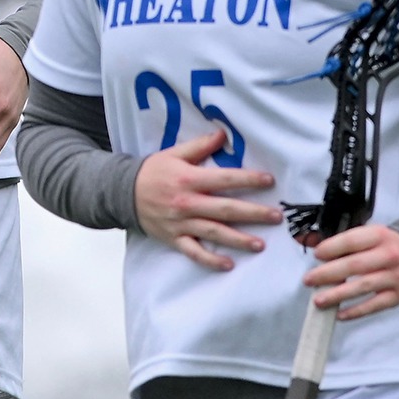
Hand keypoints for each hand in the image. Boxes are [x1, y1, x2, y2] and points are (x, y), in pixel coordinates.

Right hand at [134, 129, 281, 271]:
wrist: (122, 192)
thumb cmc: (152, 172)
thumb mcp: (173, 154)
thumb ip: (200, 146)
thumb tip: (223, 133)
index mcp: (188, 179)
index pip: (223, 179)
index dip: (247, 179)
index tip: (269, 181)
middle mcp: (187, 203)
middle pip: (225, 209)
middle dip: (252, 213)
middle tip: (276, 216)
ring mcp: (180, 223)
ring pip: (213, 233)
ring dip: (238, 239)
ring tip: (260, 245)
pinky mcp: (174, 238)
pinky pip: (194, 252)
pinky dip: (210, 260)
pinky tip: (228, 264)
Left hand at [303, 224, 398, 318]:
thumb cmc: (382, 245)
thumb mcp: (366, 234)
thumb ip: (340, 240)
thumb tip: (310, 246)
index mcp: (379, 235)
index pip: (352, 241)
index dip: (332, 248)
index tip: (316, 255)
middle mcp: (389, 256)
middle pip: (355, 266)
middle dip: (328, 273)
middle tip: (308, 280)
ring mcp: (395, 277)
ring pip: (363, 286)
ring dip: (338, 294)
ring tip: (318, 300)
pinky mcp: (397, 296)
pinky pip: (374, 306)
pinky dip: (355, 311)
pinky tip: (338, 314)